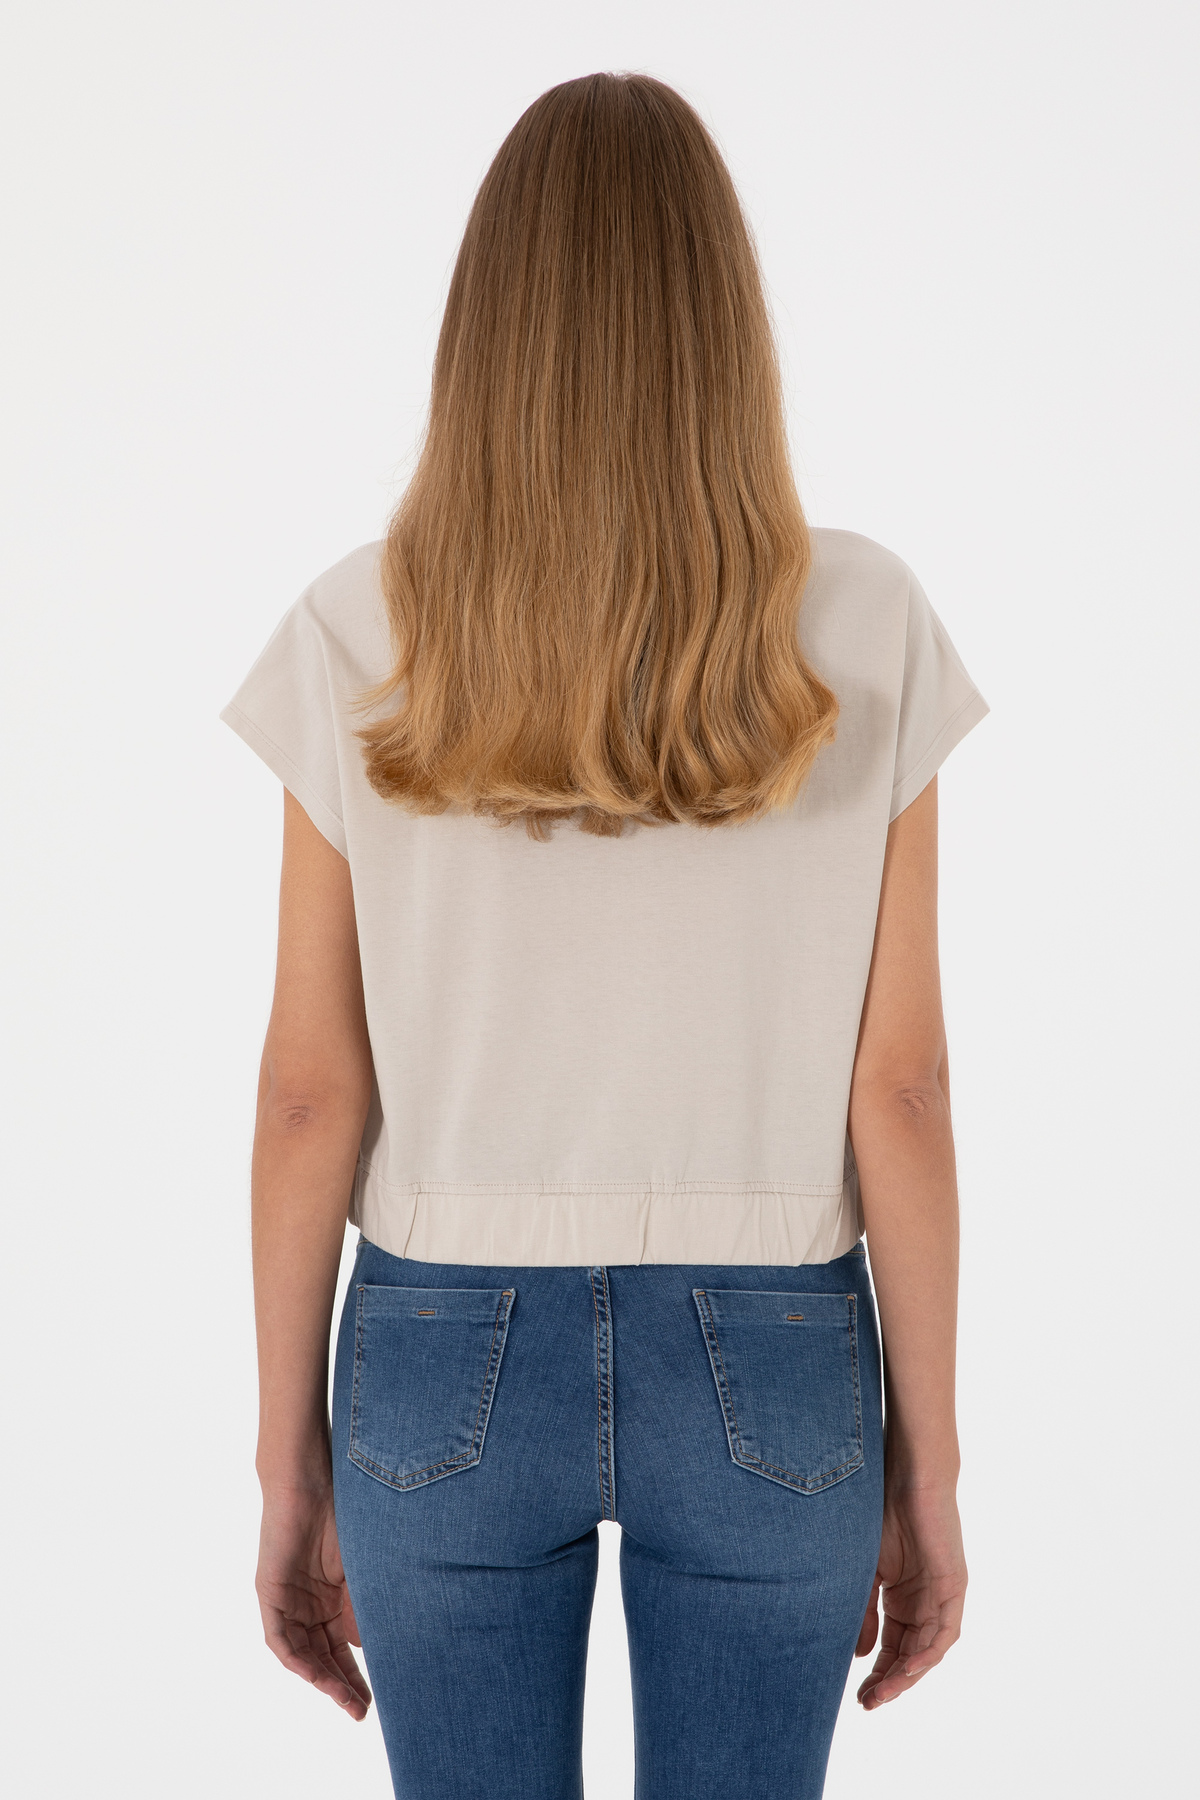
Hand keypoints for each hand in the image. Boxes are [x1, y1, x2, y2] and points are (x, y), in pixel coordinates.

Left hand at [256, 1482, 371, 1720]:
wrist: (310, 1480)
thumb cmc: (344, 1512)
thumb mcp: (361, 1569)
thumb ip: (365, 1606)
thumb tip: (374, 1647)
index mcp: (332, 1597)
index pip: (343, 1645)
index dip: (358, 1673)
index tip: (378, 1695)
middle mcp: (309, 1604)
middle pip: (324, 1655)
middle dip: (342, 1686)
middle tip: (361, 1711)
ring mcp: (288, 1600)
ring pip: (303, 1653)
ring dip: (323, 1680)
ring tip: (346, 1701)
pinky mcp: (270, 1594)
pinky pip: (280, 1639)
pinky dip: (298, 1659)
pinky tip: (316, 1676)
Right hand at [855, 1480, 965, 1709]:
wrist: (905, 1474)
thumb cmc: (881, 1512)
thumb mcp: (865, 1572)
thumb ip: (864, 1613)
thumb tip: (858, 1655)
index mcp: (905, 1599)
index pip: (893, 1648)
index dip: (877, 1673)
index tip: (857, 1695)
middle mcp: (927, 1603)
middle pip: (911, 1656)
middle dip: (890, 1682)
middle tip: (867, 1703)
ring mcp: (942, 1595)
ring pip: (929, 1650)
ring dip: (907, 1676)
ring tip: (883, 1694)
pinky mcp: (953, 1585)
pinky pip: (946, 1630)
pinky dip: (929, 1652)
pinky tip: (908, 1667)